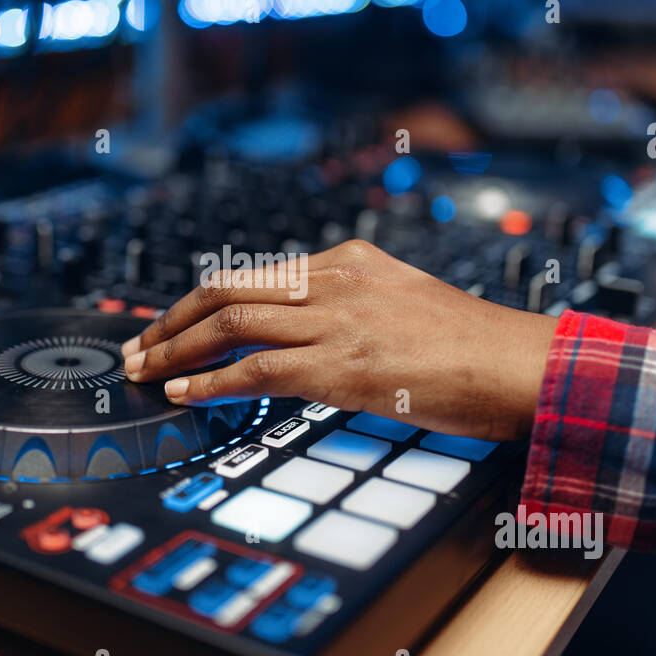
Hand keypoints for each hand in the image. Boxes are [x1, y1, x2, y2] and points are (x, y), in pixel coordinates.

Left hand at [119, 240, 558, 440]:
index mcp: (347, 261)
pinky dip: (211, 383)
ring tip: (144, 371)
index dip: (200, 301)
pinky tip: (183, 393)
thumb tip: (308, 334)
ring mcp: (337, 321)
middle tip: (138, 346)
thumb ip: (353, 305)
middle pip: (227, 290)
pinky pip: (257, 371)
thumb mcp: (403, 300)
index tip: (172, 324)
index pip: (253, 276)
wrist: (516, 363)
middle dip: (172, 321)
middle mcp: (334, 281)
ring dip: (177, 350)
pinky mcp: (342, 366)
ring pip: (232, 325)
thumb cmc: (469, 343)